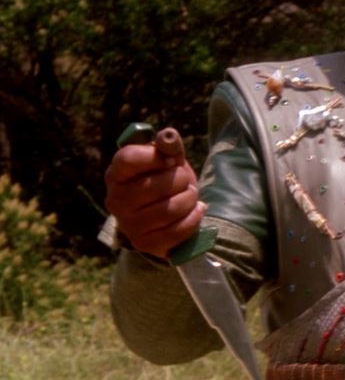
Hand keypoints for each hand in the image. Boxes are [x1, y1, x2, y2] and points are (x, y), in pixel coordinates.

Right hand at [104, 129, 205, 257]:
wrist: (165, 216)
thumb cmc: (164, 181)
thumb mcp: (167, 161)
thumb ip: (168, 147)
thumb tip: (169, 135)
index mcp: (116, 174)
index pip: (129, 158)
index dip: (156, 156)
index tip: (170, 159)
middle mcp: (115, 200)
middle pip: (159, 184)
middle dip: (182, 179)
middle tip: (185, 181)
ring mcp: (128, 224)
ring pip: (171, 208)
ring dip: (190, 199)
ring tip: (190, 195)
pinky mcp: (144, 243)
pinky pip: (178, 230)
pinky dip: (194, 218)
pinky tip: (194, 211)